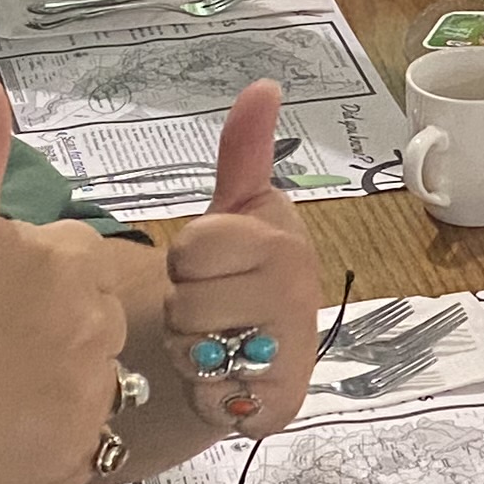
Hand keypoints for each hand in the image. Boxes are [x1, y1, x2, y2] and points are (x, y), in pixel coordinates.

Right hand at [0, 74, 137, 483]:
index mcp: (67, 259)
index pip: (77, 258)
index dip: (30, 278)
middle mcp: (95, 323)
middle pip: (95, 316)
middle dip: (52, 326)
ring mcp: (91, 392)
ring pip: (94, 377)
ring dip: (58, 380)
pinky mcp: (79, 453)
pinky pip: (83, 439)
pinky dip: (49, 436)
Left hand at [164, 84, 320, 441]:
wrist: (263, 356)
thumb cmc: (241, 276)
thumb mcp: (236, 211)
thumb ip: (244, 152)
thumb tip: (264, 84)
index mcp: (281, 236)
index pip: (193, 245)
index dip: (186, 260)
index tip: (210, 265)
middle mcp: (299, 289)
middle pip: (186, 299)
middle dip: (185, 310)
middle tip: (211, 310)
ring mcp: (294, 346)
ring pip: (193, 348)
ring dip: (191, 352)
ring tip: (217, 344)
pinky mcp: (283, 400)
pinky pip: (210, 394)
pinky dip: (205, 394)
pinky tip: (226, 381)